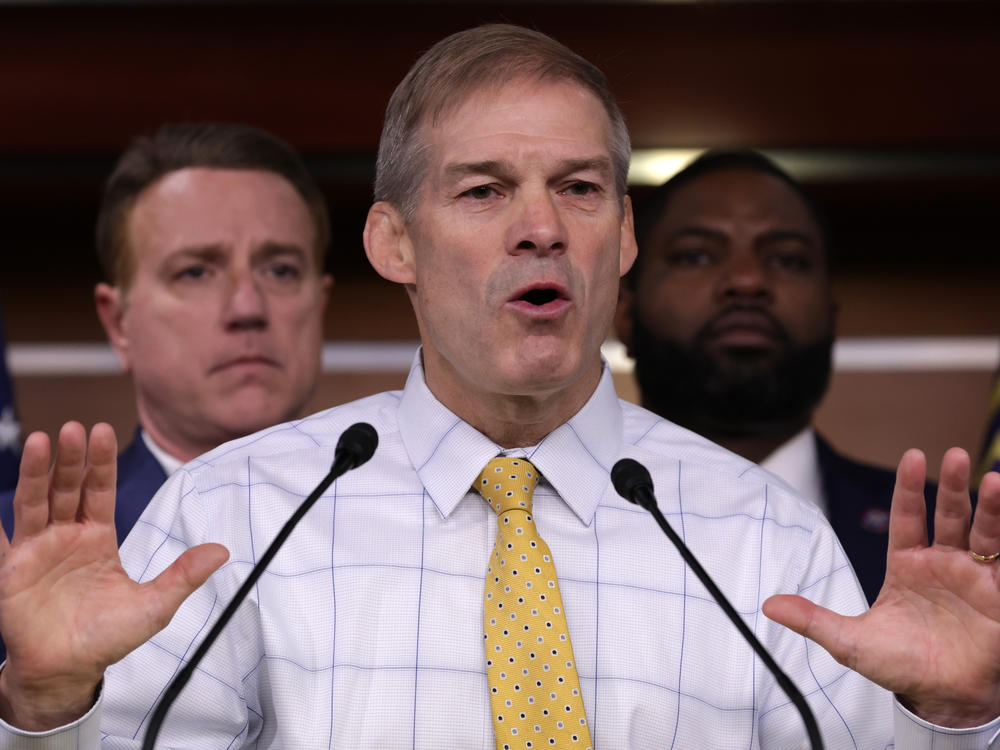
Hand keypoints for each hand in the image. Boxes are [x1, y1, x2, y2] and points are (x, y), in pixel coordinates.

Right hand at [0, 422, 227, 730]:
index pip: (98, 490)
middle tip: (73, 428)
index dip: (101, 462)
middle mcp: (65, 536)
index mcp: (97, 537)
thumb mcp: (154, 604)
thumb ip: (184, 575)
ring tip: (38, 440)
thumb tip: (223, 551)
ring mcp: (36, 550)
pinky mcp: (11, 570)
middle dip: (71, 459)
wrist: (69, 671)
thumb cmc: (108, 636)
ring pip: (34, 502)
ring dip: (34, 472)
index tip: (103, 432)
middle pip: (67, 487)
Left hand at [764, 447, 999, 727]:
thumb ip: (812, 619)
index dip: (908, 488)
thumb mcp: (849, 641)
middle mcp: (943, 564)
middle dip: (953, 487)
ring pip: (985, 534)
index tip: (913, 457)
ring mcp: (974, 579)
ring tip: (994, 480)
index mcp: (907, 565)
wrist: (939, 700)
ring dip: (991, 508)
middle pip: (949, 516)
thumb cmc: (897, 666)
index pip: (907, 517)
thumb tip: (768, 605)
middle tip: (957, 455)